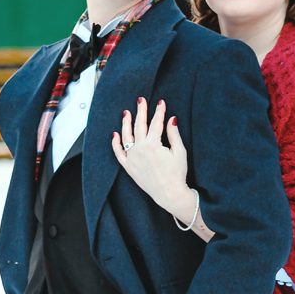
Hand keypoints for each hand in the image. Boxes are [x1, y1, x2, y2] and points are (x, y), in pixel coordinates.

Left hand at [112, 97, 189, 215]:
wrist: (169, 193)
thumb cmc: (176, 174)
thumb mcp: (179, 152)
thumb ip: (173, 134)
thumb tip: (171, 119)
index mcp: (153, 144)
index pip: (156, 122)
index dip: (159, 111)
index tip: (161, 102)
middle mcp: (140, 149)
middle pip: (139, 125)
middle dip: (141, 111)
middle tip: (141, 100)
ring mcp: (132, 158)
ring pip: (126, 136)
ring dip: (126, 123)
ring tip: (126, 113)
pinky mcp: (128, 167)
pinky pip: (118, 153)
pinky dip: (115, 143)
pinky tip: (115, 134)